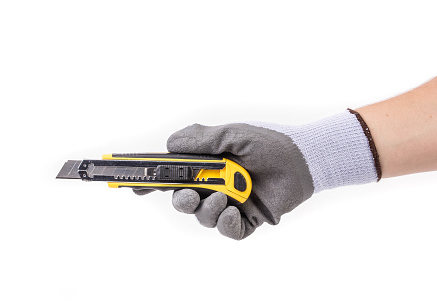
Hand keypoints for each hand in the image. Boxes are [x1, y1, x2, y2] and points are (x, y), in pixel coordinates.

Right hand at [164, 123, 314, 238]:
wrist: (301, 159)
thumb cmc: (267, 143)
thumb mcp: (231, 135)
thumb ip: (201, 140)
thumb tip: (170, 145)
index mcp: (208, 167)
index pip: (175, 176)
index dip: (155, 182)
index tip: (136, 185)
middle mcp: (216, 186)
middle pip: (185, 201)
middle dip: (181, 201)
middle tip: (187, 195)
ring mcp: (231, 204)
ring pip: (205, 217)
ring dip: (208, 210)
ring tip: (223, 198)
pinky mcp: (248, 219)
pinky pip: (229, 231)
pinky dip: (227, 225)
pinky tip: (234, 212)